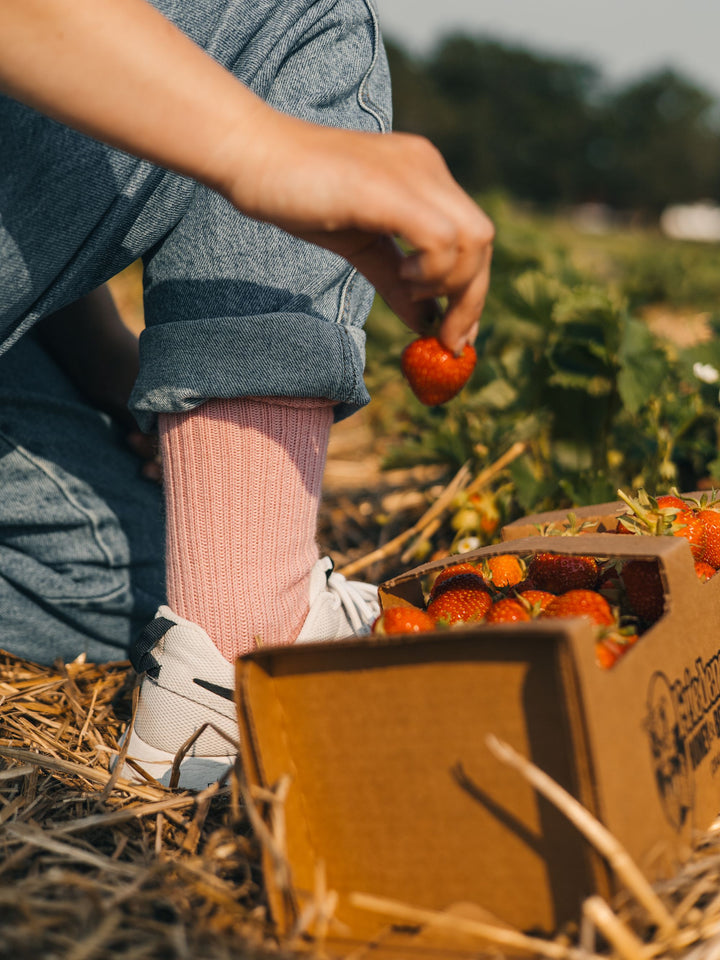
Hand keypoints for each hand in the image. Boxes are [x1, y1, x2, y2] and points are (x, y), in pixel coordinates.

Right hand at [216, 118, 493, 353]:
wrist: (252, 157)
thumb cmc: (299, 196)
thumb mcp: (360, 246)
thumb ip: (395, 282)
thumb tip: (424, 323)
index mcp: (425, 175)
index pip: (474, 236)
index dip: (473, 290)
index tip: (455, 335)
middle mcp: (428, 167)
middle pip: (483, 240)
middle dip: (472, 300)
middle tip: (446, 341)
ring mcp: (412, 173)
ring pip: (473, 239)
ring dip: (453, 286)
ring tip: (413, 292)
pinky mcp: (387, 190)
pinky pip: (441, 239)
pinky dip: (433, 271)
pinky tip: (405, 278)